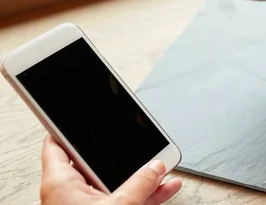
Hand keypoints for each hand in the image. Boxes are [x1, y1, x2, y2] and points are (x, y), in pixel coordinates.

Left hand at [40, 135, 181, 204]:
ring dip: (140, 174)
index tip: (77, 111)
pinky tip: (166, 185)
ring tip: (162, 162)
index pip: (56, 143)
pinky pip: (126, 198)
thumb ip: (140, 184)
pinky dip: (144, 193)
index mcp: (60, 183)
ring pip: (115, 181)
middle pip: (94, 161)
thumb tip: (157, 166)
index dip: (66, 125)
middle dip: (121, 152)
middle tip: (136, 138)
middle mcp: (70, 193)